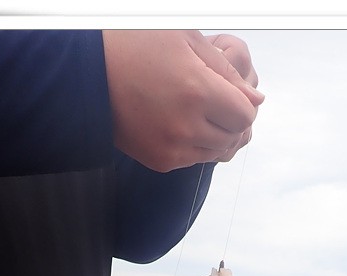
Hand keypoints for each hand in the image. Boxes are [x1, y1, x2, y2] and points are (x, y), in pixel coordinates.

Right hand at [102, 30, 264, 171]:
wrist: (90, 74)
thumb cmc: (137, 47)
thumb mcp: (187, 42)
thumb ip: (228, 73)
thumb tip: (257, 100)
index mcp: (198, 91)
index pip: (245, 116)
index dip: (243, 105)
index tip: (231, 95)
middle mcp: (187, 126)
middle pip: (234, 138)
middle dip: (231, 121)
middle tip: (215, 102)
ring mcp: (173, 148)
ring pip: (216, 152)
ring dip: (215, 135)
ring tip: (197, 112)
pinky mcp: (161, 161)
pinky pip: (194, 160)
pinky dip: (195, 145)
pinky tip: (180, 123)